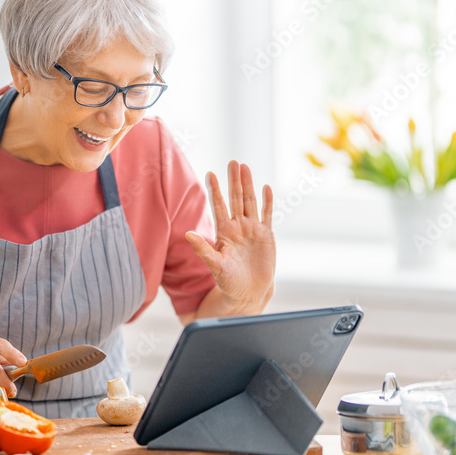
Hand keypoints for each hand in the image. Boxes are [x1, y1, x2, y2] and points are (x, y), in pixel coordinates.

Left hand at [184, 160, 275, 310]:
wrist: (248, 293)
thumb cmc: (228, 281)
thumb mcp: (214, 265)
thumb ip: (203, 249)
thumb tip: (187, 233)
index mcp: (224, 231)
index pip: (219, 206)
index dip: (216, 190)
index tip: (210, 173)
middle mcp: (238, 227)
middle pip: (235, 199)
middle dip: (234, 180)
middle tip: (232, 161)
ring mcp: (252, 229)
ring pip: (250, 202)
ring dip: (249, 185)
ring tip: (245, 167)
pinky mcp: (266, 235)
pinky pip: (267, 215)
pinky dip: (267, 202)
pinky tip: (266, 188)